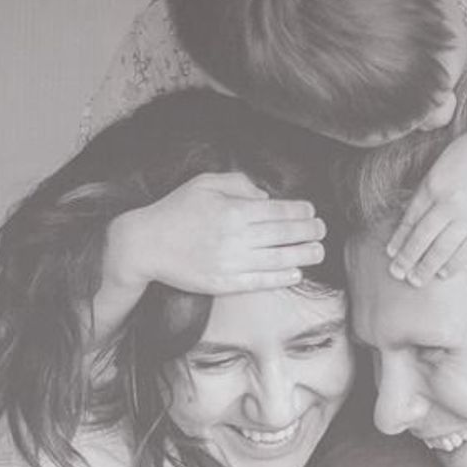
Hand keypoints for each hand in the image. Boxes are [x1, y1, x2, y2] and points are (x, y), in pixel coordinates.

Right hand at [108, 172, 325, 294]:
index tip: (311, 212)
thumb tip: (267, 197)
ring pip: (277, 258)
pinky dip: (281, 277)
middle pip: (283, 233)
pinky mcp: (224, 282)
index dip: (300, 212)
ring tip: (318, 252)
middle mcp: (235, 236)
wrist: (145, 244)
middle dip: (308, 232)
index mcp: (233, 209)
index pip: (278, 210)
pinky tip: (295, 273)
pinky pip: (260, 280)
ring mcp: (231, 261)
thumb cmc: (176, 210)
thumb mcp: (204, 183)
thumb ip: (238, 184)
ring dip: (303, 254)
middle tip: (321, 231)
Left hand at [386, 109, 466, 285]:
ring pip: (443, 248)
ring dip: (427, 267)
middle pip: (422, 237)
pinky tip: (444, 273)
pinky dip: (454, 263)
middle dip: (407, 258)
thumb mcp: (447, 160)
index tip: (391, 253)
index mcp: (435, 183)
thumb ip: (430, 185)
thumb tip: (412, 211)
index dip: (399, 239)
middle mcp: (450, 201)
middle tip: (396, 274)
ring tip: (416, 281)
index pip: (411, 218)